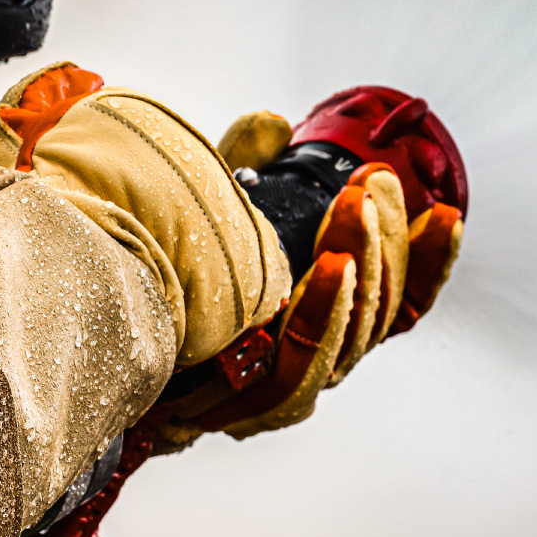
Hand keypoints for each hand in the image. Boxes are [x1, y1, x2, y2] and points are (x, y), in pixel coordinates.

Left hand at [170, 88, 466, 439]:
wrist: (94, 347)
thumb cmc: (154, 283)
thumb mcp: (203, 214)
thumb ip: (240, 170)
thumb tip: (269, 125)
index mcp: (311, 322)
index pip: (393, 303)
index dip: (427, 264)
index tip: (442, 213)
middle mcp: (307, 361)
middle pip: (377, 318)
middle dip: (386, 245)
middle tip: (374, 189)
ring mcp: (280, 390)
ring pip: (349, 343)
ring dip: (363, 273)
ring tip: (357, 214)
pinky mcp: (244, 411)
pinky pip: (300, 376)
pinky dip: (321, 320)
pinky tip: (328, 269)